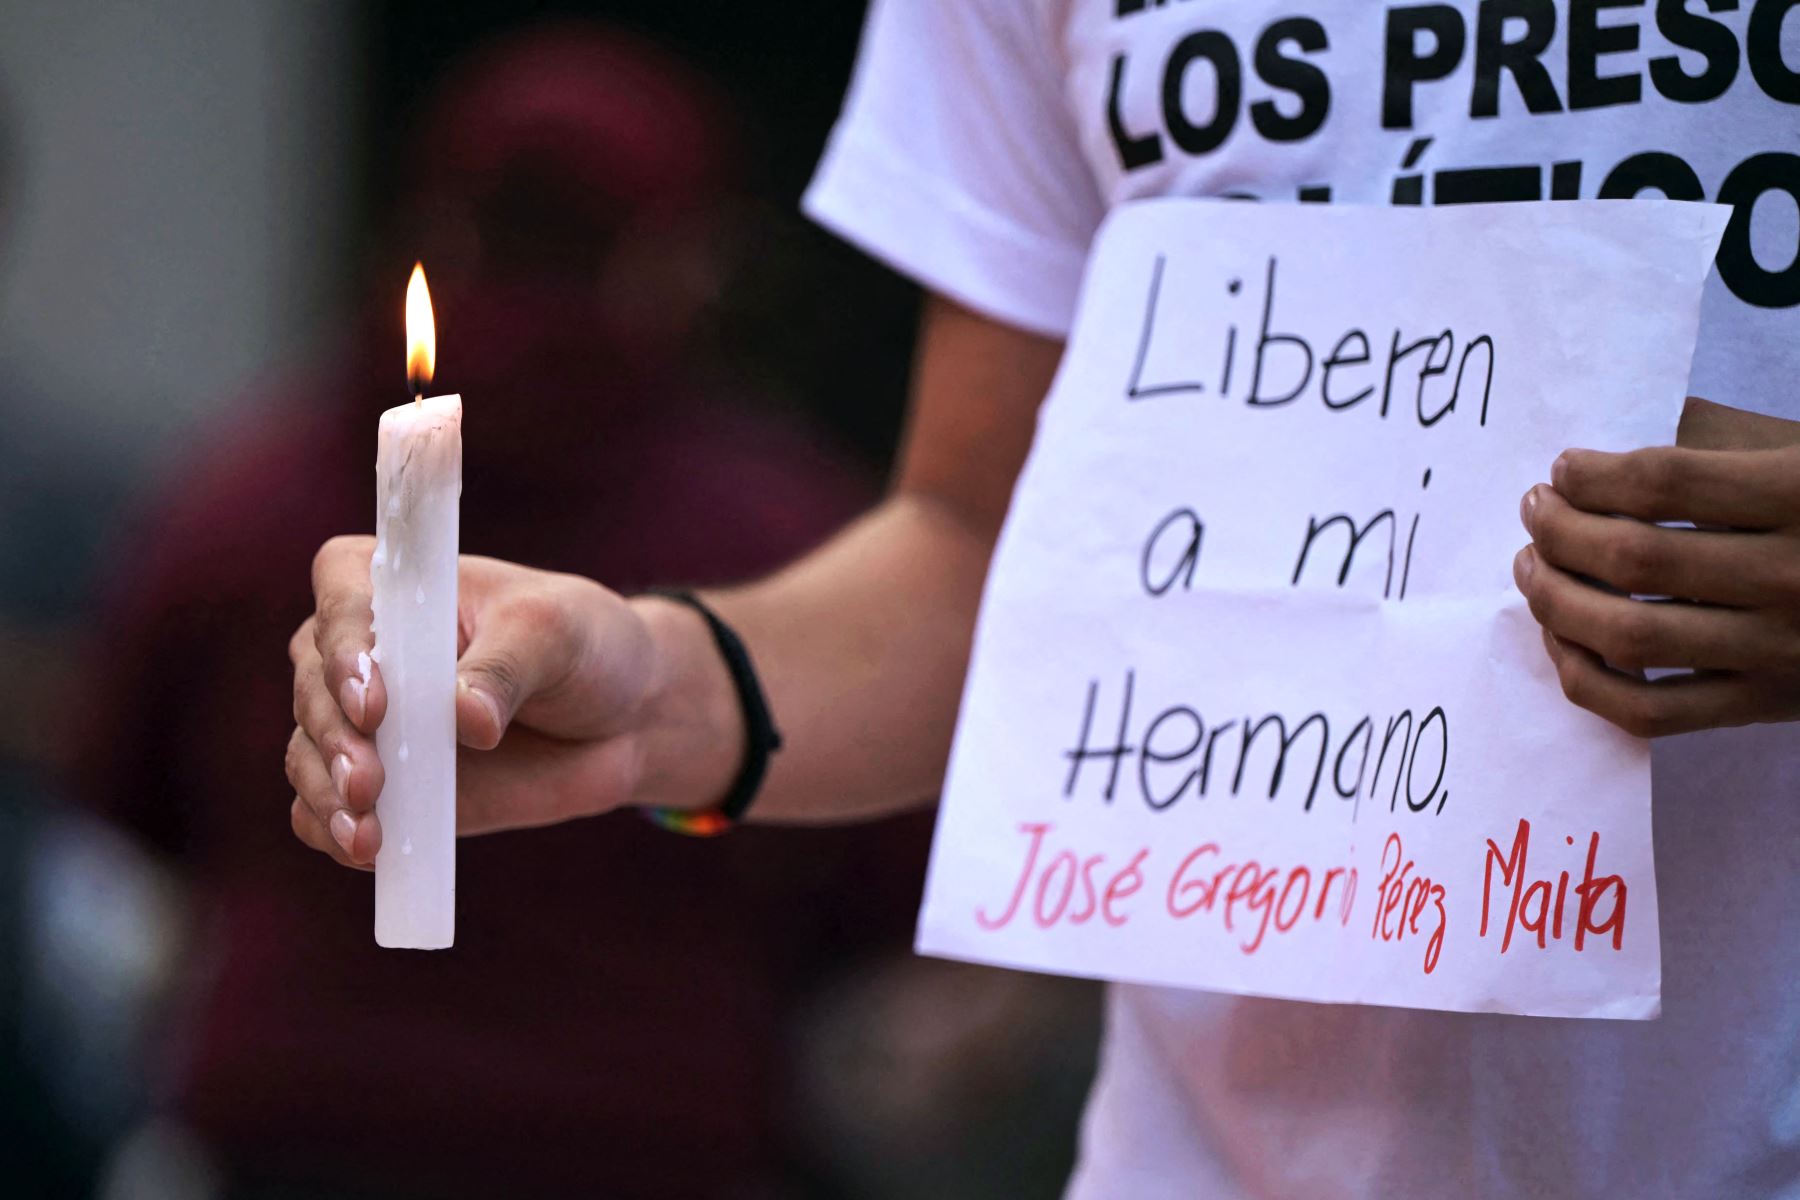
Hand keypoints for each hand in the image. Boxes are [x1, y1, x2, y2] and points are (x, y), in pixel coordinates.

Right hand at [286, 536, 737, 867]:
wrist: (621, 718)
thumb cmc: (581, 646)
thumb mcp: (556, 634)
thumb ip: (506, 669)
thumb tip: (465, 719)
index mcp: (396, 586)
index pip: (341, 596)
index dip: (345, 649)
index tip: (376, 702)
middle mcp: (362, 651)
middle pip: (316, 688)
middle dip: (336, 740)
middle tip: (368, 783)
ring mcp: (365, 726)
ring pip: (310, 756)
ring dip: (328, 795)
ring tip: (365, 835)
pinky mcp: (379, 789)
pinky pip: (326, 813)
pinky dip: (332, 831)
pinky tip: (363, 853)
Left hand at [1513, 400, 1799, 737]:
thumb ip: (1726, 450)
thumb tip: (1605, 465)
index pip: (1663, 481)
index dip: (1593, 474)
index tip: (1563, 468)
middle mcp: (1796, 576)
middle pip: (1633, 556)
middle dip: (1559, 529)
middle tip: (1534, 510)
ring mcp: (1781, 651)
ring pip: (1628, 636)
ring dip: (1555, 600)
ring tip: (1531, 566)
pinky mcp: (1769, 706)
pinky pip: (1650, 711)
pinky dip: (1585, 679)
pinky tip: (1561, 641)